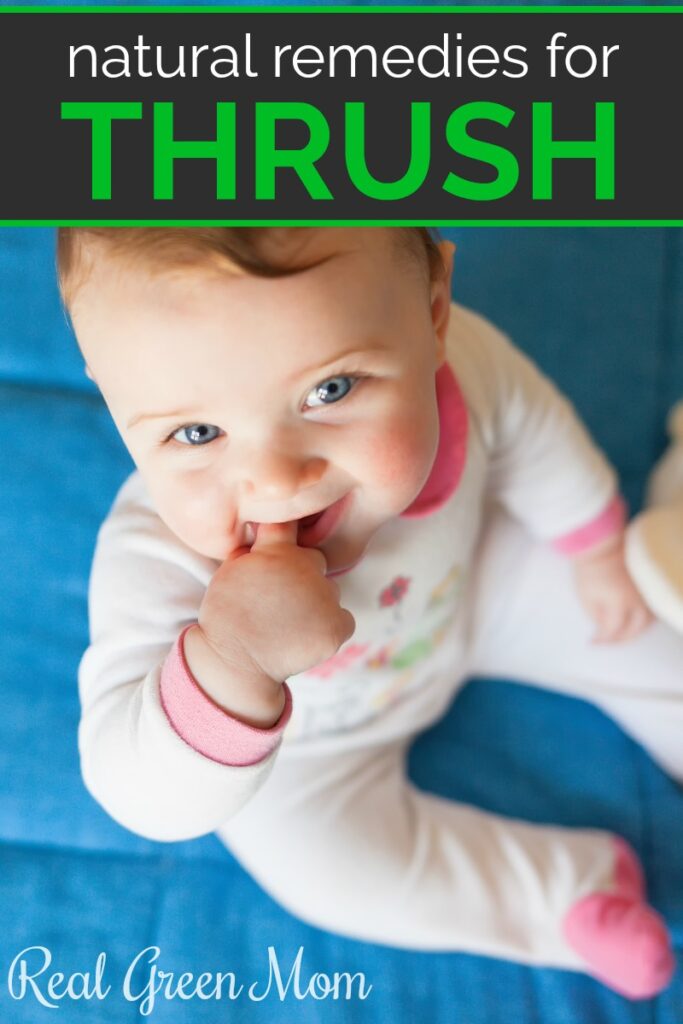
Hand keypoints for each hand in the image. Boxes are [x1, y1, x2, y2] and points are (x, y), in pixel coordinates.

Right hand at [194, 521, 355, 683]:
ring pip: (329, 591)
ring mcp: (324, 598)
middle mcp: (305, 569)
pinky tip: (305, 637)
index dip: (286, 536)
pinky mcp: (336, 626)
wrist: (234, 662)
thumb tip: (263, 533)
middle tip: (282, 599)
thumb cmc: (227, 617)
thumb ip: (253, 550)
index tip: (282, 548)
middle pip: (315, 560)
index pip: (289, 524)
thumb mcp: (229, 570)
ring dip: (316, 602)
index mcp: (277, 552)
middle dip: (303, 574)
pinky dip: (330, 627)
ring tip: (289, 623)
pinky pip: (344, 620)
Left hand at [572, 532, 654, 643]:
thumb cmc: (590, 568)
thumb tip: (605, 628)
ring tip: (621, 634)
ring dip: (635, 631)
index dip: (603, 640)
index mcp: (619, 603)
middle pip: (634, 630)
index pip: (613, 630)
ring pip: (647, 621)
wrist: (602, 544)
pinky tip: (634, 620)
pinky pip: (651, 609)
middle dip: (620, 640)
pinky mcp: (648, 586)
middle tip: (608, 642)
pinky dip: (644, 619)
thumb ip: (596, 616)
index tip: (593, 642)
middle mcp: (636, 600)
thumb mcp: (585, 595)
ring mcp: (645, 593)